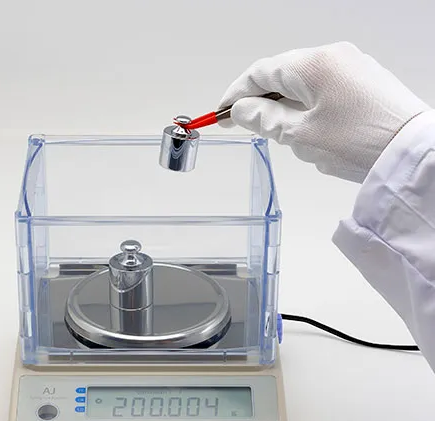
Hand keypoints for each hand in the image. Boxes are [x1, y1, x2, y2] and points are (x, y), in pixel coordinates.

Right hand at [219, 42, 429, 182]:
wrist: (412, 152)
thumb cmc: (359, 142)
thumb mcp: (300, 135)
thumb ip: (264, 119)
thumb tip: (240, 110)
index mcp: (313, 64)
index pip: (260, 72)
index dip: (235, 94)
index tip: (220, 114)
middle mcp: (332, 56)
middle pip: (280, 77)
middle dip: (263, 105)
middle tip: (252, 131)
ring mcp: (350, 67)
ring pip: (301, 87)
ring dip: (287, 111)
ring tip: (294, 142)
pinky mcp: (363, 82)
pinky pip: (322, 92)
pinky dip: (308, 111)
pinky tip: (315, 135)